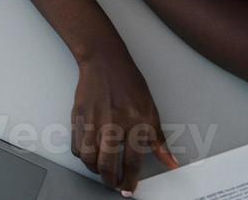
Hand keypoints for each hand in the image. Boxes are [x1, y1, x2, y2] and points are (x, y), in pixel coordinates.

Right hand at [73, 46, 179, 192]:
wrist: (104, 62)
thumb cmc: (128, 83)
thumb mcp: (151, 111)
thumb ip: (159, 141)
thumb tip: (171, 162)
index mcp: (135, 123)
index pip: (132, 162)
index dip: (129, 180)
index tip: (128, 188)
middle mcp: (113, 123)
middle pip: (107, 164)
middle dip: (110, 180)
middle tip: (112, 184)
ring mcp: (94, 120)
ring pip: (89, 158)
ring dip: (94, 169)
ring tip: (100, 170)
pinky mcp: (79, 116)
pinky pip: (76, 145)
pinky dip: (82, 155)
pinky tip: (89, 154)